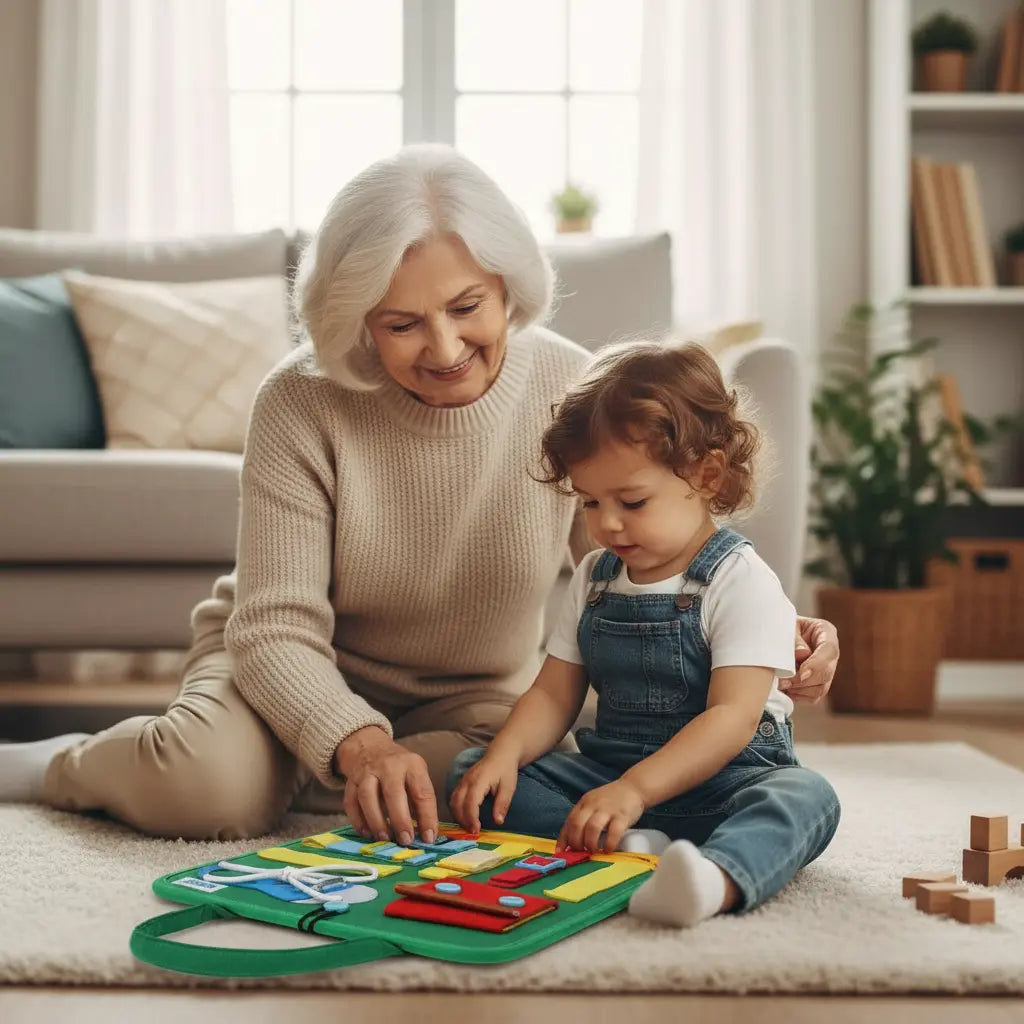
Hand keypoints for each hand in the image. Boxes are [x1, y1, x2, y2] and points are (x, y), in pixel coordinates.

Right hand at [334, 726, 438, 845]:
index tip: (429, 838)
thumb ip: (420, 800)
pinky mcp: (351, 781)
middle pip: (393, 793)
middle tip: (405, 840)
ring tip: (385, 838)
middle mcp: (389, 766)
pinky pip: (351, 801)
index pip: (422, 792)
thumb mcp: (416, 773)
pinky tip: (366, 833)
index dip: (427, 817)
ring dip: (376, 820)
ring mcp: (367, 772)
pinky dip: (357, 820)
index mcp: (412, 765)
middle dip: (400, 819)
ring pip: (367, 796)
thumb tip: (426, 834)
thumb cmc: (398, 767)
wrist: (369, 746)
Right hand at [448, 749, 519, 833]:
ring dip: (458, 816)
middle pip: (458, 804)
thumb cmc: (506, 770)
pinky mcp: (462, 782)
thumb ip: (502, 804)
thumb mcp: (508, 787)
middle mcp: (467, 781)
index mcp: (478, 781)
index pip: (470, 803)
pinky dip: (456, 810)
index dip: (471, 818)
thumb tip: (498, 821)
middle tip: (472, 832)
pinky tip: (464, 818)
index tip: (476, 830)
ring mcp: (462, 781)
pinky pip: (454, 798)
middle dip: (463, 820)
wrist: (501, 753)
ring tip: (469, 827)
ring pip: (453, 801)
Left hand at [555, 779, 645, 853]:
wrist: (633, 787)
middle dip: (576, 843)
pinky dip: (609, 843)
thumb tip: (571, 842)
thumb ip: (583, 818)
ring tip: (594, 852)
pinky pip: (614, 832)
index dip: (563, 839)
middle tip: (581, 853)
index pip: (569, 821)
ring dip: (590, 844)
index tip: (561, 853)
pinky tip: (608, 850)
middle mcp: (593, 805)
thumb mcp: (593, 805)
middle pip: (577, 824)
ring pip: (592, 828)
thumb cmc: (612, 800)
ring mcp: (607, 809)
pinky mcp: (622, 816)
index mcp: (584, 803)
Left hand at [781, 616, 839, 703]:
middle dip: (804, 681)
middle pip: (826, 673)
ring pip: (821, 688)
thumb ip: (794, 639)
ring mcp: (825, 668)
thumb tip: (802, 654)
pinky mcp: (817, 682)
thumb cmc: (780, 626)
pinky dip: (798, 696)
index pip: (829, 650)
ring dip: (800, 690)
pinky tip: (785, 690)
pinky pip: (813, 696)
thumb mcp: (784, 626)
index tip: (801, 674)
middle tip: (782, 682)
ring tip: (781, 685)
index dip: (816, 664)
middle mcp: (829, 652)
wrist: (774, 633)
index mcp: (825, 632)